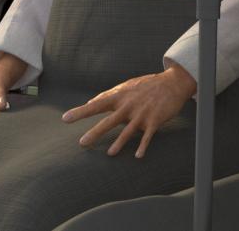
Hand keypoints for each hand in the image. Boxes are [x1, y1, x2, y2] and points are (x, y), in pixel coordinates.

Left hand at [62, 63, 196, 157]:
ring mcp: (142, 113)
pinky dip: (143, 146)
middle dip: (95, 132)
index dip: (81, 111)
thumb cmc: (146, 85)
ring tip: (110, 154)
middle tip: (82, 143)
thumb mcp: (126, 86)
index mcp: (120, 96)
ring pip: (128, 131)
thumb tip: (90, 102)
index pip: (97, 104)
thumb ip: (108, 95)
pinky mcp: (154, 120)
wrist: (172, 83)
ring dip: (119, 143)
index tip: (65, 118)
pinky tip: (138, 156)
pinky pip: (148, 136)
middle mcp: (129, 105)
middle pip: (109, 120)